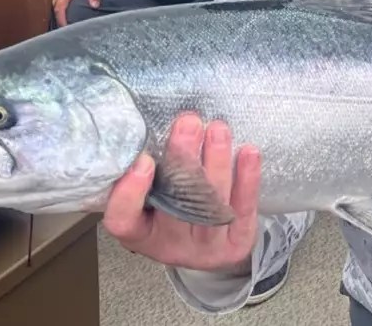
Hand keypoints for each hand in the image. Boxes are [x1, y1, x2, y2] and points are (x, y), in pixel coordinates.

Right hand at [52, 0, 99, 26]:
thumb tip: (95, 6)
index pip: (60, 7)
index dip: (61, 18)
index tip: (65, 28)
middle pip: (54, 9)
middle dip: (58, 19)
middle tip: (65, 31)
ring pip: (53, 6)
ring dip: (57, 15)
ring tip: (63, 26)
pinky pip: (54, 2)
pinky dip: (57, 10)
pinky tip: (62, 16)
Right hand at [102, 113, 261, 272]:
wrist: (210, 246)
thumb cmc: (172, 209)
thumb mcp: (149, 198)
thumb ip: (149, 172)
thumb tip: (151, 126)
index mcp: (139, 233)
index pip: (123, 220)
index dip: (130, 193)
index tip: (144, 159)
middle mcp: (169, 245)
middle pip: (175, 204)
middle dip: (184, 159)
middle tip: (189, 123)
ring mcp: (204, 249)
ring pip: (211, 204)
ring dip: (217, 161)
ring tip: (218, 129)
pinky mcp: (235, 245)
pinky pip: (243, 209)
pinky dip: (247, 178)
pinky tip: (248, 152)